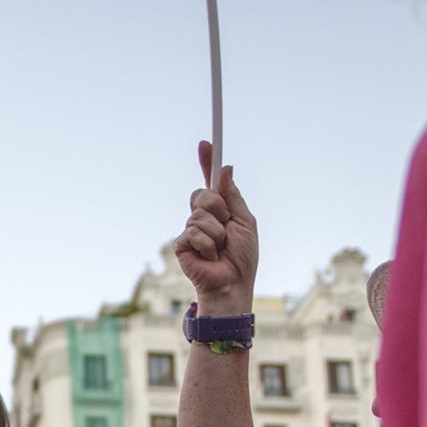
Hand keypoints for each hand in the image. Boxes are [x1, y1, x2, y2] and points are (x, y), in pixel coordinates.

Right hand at [175, 140, 259, 313]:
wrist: (232, 283)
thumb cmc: (242, 258)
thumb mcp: (245, 221)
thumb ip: (233, 196)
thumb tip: (226, 168)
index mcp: (220, 210)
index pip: (210, 182)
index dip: (207, 162)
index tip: (205, 143)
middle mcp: (203, 217)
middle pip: (202, 194)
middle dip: (216, 206)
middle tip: (226, 224)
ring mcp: (191, 230)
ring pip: (199, 214)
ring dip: (216, 232)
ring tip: (220, 248)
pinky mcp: (182, 245)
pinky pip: (193, 232)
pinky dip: (208, 244)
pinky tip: (210, 257)